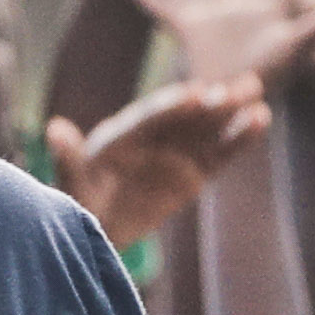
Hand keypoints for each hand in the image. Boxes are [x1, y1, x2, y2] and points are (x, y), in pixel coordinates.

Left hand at [48, 75, 270, 248]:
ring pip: (206, 131)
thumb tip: (54, 128)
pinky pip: (219, 155)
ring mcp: (174, 153)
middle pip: (183, 118)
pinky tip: (261, 119)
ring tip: (256, 93)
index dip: (171, 107)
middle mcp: (150, 138)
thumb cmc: (80, 204)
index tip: (194, 94)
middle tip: (236, 86)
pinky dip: (239, 139)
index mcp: (119, 137)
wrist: (97, 229)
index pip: (148, 119)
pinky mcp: (193, 173)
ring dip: (231, 113)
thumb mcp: (70, 185)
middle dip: (209, 103)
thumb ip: (67, 158)